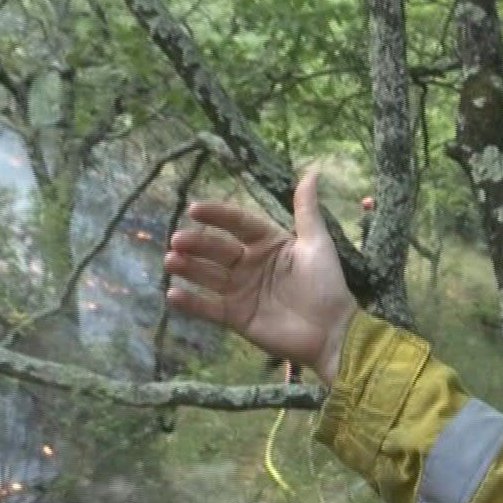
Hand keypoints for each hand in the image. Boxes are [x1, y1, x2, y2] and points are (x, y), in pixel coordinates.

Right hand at [164, 169, 357, 382]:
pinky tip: (173, 294)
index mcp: (267, 243)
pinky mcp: (235, 317)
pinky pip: (209, 308)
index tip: (195, 209)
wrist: (332, 331)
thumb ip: (306, 211)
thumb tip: (312, 171)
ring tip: (171, 261)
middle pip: (218, 249)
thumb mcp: (317, 244)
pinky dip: (191, 303)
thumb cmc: (326, 285)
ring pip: (208, 276)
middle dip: (197, 244)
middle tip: (178, 240)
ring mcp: (240, 291)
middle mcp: (249, 264)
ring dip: (188, 268)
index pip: (238, 223)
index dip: (218, 216)